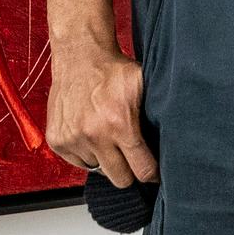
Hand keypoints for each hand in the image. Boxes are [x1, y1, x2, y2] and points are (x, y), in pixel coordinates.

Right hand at [44, 37, 153, 186]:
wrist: (79, 55)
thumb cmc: (112, 70)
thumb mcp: (143, 86)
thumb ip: (156, 115)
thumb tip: (176, 140)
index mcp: (119, 124)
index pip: (142, 170)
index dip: (152, 174)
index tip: (154, 172)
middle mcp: (94, 135)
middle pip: (121, 179)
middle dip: (129, 170)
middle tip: (131, 156)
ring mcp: (73, 139)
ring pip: (98, 170)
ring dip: (104, 158)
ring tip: (106, 135)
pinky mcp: (57, 140)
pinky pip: (78, 163)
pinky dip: (85, 153)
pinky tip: (90, 133)